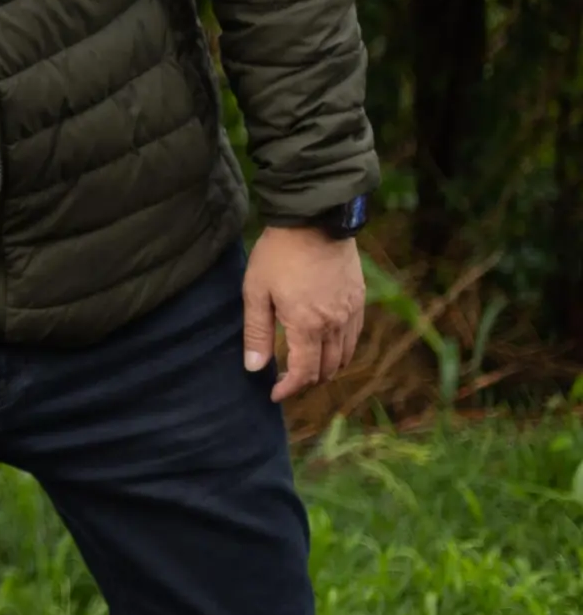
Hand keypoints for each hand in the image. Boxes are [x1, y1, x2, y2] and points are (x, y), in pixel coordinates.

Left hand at [243, 225, 365, 402]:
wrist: (315, 220)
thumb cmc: (279, 254)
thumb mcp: (256, 291)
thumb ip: (257, 332)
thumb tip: (255, 369)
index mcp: (307, 326)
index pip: (304, 372)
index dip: (289, 388)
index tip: (275, 394)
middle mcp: (335, 325)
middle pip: (327, 369)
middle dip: (307, 381)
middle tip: (288, 381)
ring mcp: (351, 312)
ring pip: (345, 356)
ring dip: (327, 368)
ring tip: (307, 367)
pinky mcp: (359, 299)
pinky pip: (355, 336)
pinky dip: (342, 349)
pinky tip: (327, 345)